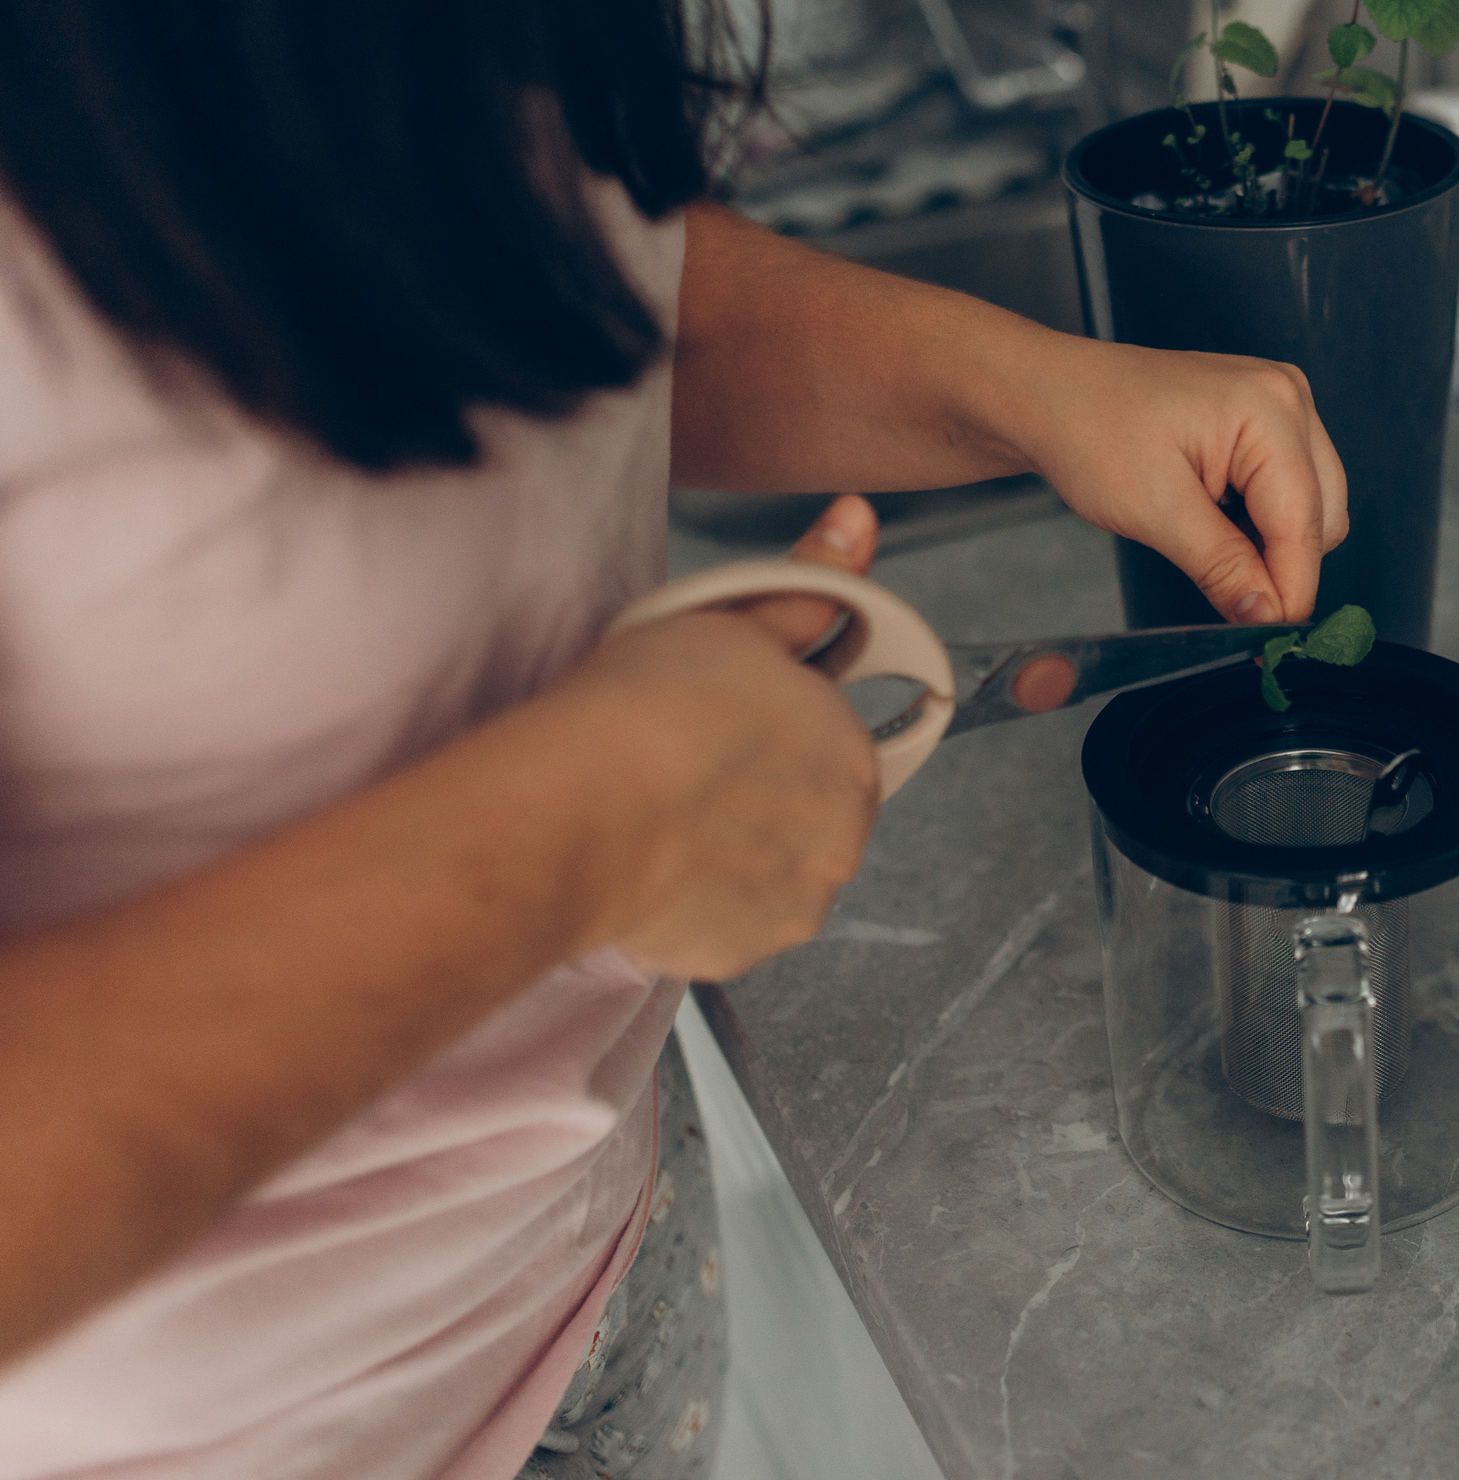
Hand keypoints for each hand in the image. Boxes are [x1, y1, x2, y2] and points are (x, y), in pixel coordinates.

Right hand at [547, 497, 884, 979]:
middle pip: (809, 814)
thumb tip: (857, 524)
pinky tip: (649, 865)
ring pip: (768, 873)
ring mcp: (791, 905)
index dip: (777, 730)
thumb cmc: (648, 712)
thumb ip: (805, 584)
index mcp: (853, 756)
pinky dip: (692, 903)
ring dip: (731, 852)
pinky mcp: (735, 955)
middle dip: (761, 795)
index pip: (834, 744)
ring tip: (661, 818)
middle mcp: (841, 840)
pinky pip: (721, 923)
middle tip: (687, 768)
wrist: (581, 811)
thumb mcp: (732, 618)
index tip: (727, 724)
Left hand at [997, 339, 1349, 623]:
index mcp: (1269, 410)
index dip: (1290, 590)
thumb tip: (1267, 616)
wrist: (1050, 395)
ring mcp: (1279, 407)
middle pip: (1323, 518)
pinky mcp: (1263, 422)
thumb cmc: (1088, 426)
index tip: (1268, 640)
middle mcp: (1287, 400)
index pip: (1305, 525)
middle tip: (1226, 593)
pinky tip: (1214, 519)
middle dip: (1282, 565)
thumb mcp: (1156, 511)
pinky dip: (1260, 522)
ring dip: (1271, 544)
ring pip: (1312, 508)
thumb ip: (1223, 567)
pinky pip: (1288, 491)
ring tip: (1204, 538)